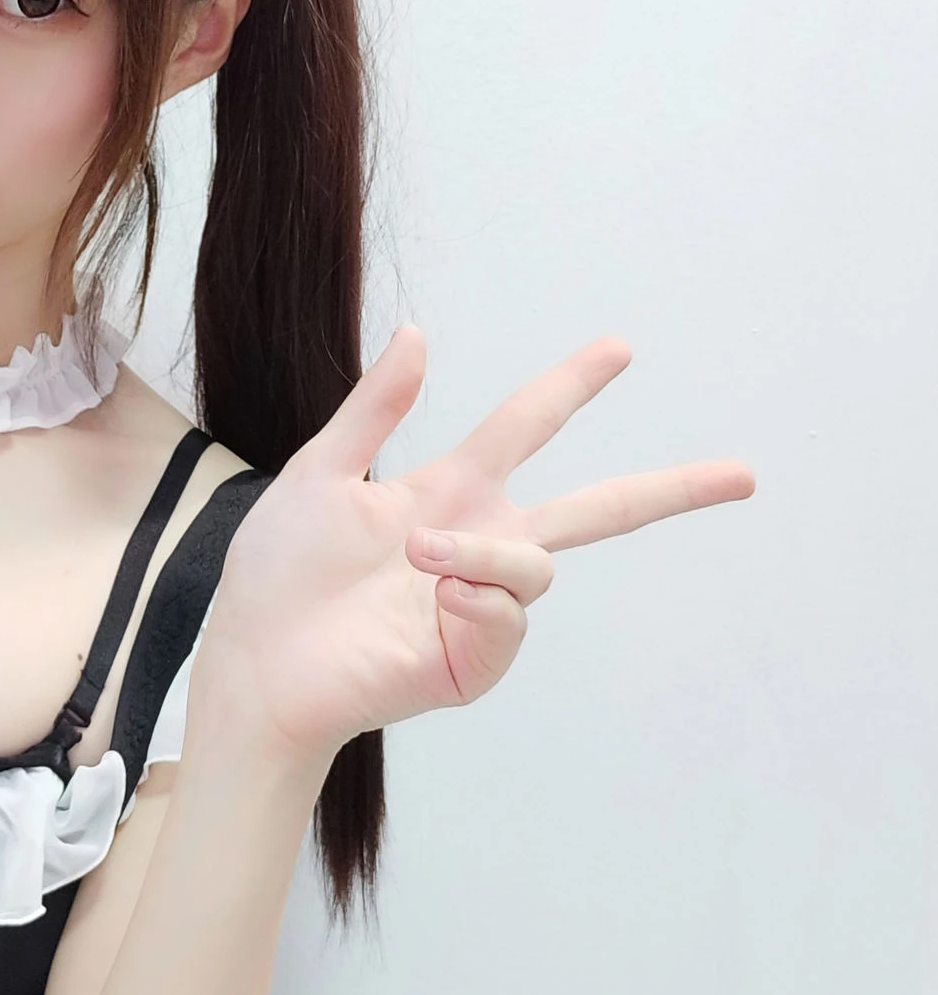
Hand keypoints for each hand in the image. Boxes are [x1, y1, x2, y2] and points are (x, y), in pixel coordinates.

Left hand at [200, 326, 754, 761]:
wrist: (251, 661)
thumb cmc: (276, 575)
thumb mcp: (321, 473)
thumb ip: (375, 409)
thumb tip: (418, 332)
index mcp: (446, 494)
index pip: (526, 427)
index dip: (571, 387)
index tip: (620, 349)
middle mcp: (476, 546)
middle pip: (596, 511)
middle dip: (669, 490)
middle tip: (742, 474)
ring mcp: (479, 606)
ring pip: (538, 566)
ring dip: (481, 552)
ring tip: (418, 554)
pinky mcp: (469, 662)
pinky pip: (508, 622)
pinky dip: (477, 600)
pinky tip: (436, 596)